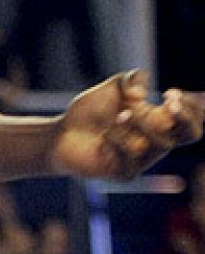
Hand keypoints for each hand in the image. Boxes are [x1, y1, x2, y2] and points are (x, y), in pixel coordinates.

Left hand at [50, 70, 203, 178]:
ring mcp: (143, 159)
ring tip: (120, 115)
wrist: (62, 134)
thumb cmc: (91, 113)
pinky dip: (117, 140)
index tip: (170, 93)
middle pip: (191, 134)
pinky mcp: (126, 173)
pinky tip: (103, 136)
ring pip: (159, 143)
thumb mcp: (111, 89)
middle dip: (184, 117)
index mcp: (159, 121)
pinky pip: (131, 158)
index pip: (191, 119)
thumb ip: (129, 81)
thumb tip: (141, 92)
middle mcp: (157, 142)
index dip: (192, 107)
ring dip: (140, 124)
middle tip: (167, 103)